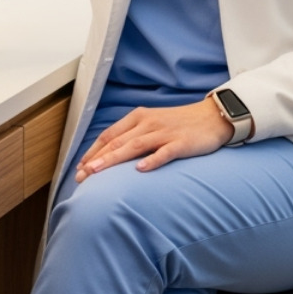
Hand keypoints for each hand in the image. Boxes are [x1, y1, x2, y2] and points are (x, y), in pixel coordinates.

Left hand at [74, 99, 234, 180]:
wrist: (213, 116)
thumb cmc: (179, 123)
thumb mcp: (152, 124)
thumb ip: (133, 136)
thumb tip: (110, 155)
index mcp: (138, 117)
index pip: (109, 135)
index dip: (92, 152)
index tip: (79, 168)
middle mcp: (148, 123)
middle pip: (117, 142)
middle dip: (97, 160)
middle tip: (81, 176)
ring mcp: (165, 132)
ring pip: (135, 146)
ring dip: (114, 159)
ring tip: (98, 171)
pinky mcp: (182, 142)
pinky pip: (164, 152)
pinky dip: (152, 160)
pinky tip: (140, 169)